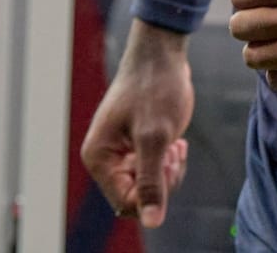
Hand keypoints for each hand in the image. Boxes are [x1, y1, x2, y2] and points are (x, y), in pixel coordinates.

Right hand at [79, 20, 193, 227]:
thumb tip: (151, 221)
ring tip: (176, 145)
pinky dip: (169, 161)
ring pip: (148, 185)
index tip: (167, 164)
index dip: (152, 193)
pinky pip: (153, 170)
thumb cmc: (155, 88)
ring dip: (168, 171)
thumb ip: (152, 180)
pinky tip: (177, 142)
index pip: (125, 202)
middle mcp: (105, 158)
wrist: (162, 54)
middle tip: (174, 151)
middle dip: (162, 181)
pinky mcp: (136, 145)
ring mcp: (120, 152)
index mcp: (98, 157)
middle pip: (137, 196)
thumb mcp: (156, 137)